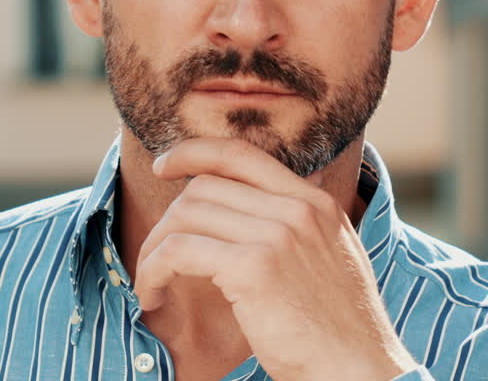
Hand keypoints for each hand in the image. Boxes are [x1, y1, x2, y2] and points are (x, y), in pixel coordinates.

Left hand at [134, 138, 416, 380]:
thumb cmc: (337, 328)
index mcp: (315, 203)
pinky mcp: (252, 267)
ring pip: (183, 216)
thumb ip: (294, 224)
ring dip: (153, 250)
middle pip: (202, 188)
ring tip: (150, 282)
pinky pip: (177, 251)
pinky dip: (153, 271)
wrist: (360, 372)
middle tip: (154, 256)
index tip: (163, 164)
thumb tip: (242, 203)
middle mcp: (297, 210)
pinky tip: (152, 296)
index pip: (240, 153)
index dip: (193, 152)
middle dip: (167, 221)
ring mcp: (276, 235)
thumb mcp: (328, 257)